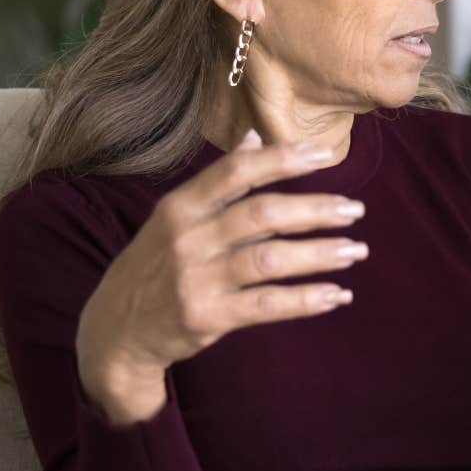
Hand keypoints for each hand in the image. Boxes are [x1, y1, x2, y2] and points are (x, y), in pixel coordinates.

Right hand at [74, 129, 368, 423]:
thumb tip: (255, 137)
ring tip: (355, 250)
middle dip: (315, 209)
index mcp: (180, 207)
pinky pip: (268, 306)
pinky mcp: (207, 317)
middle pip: (261, 214)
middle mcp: (187, 239)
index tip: (324, 156)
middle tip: (355, 210)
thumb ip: (218, 182)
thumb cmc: (155, 266)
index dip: (282, 160)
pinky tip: (337, 295)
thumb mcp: (174, 219)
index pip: (236, 172)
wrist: (114, 332)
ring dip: (319, 254)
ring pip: (270, 259)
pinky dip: (306, 300)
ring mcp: (196, 279)